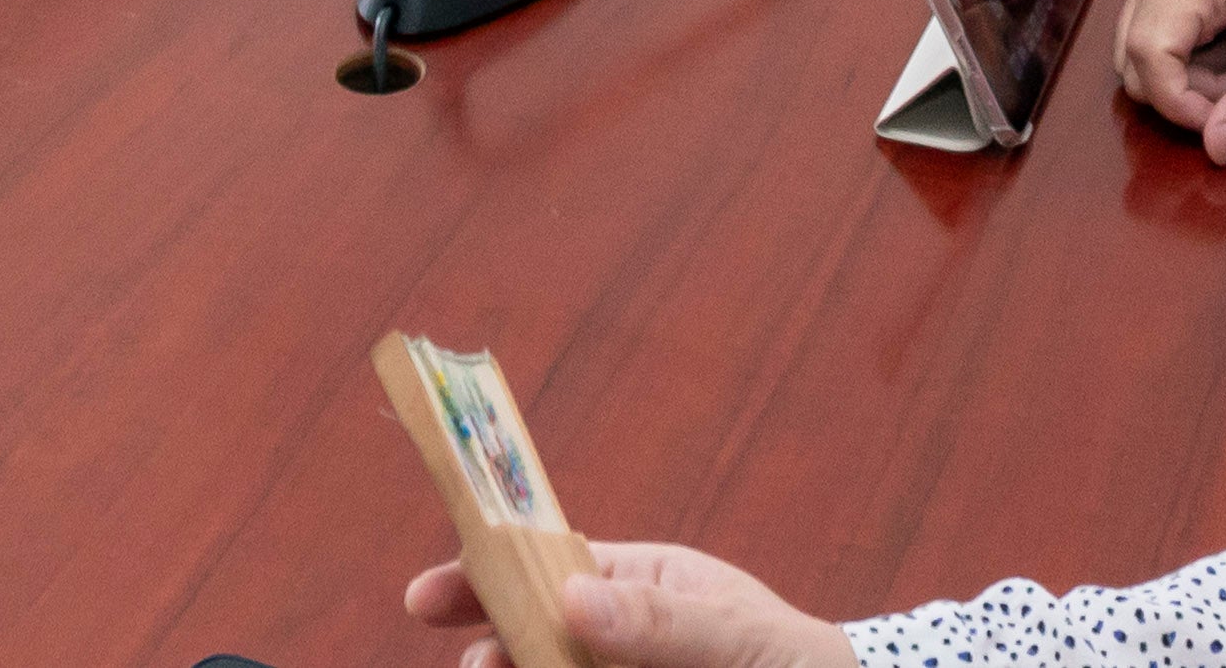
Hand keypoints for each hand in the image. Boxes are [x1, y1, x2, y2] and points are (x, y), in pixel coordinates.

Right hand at [404, 541, 852, 667]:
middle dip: (496, 651)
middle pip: (531, 640)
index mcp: (639, 586)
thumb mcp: (733, 637)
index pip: (544, 567)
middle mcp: (618, 640)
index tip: (425, 596)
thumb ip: (657, 622)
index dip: (481, 575)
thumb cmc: (800, 662)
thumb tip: (570, 596)